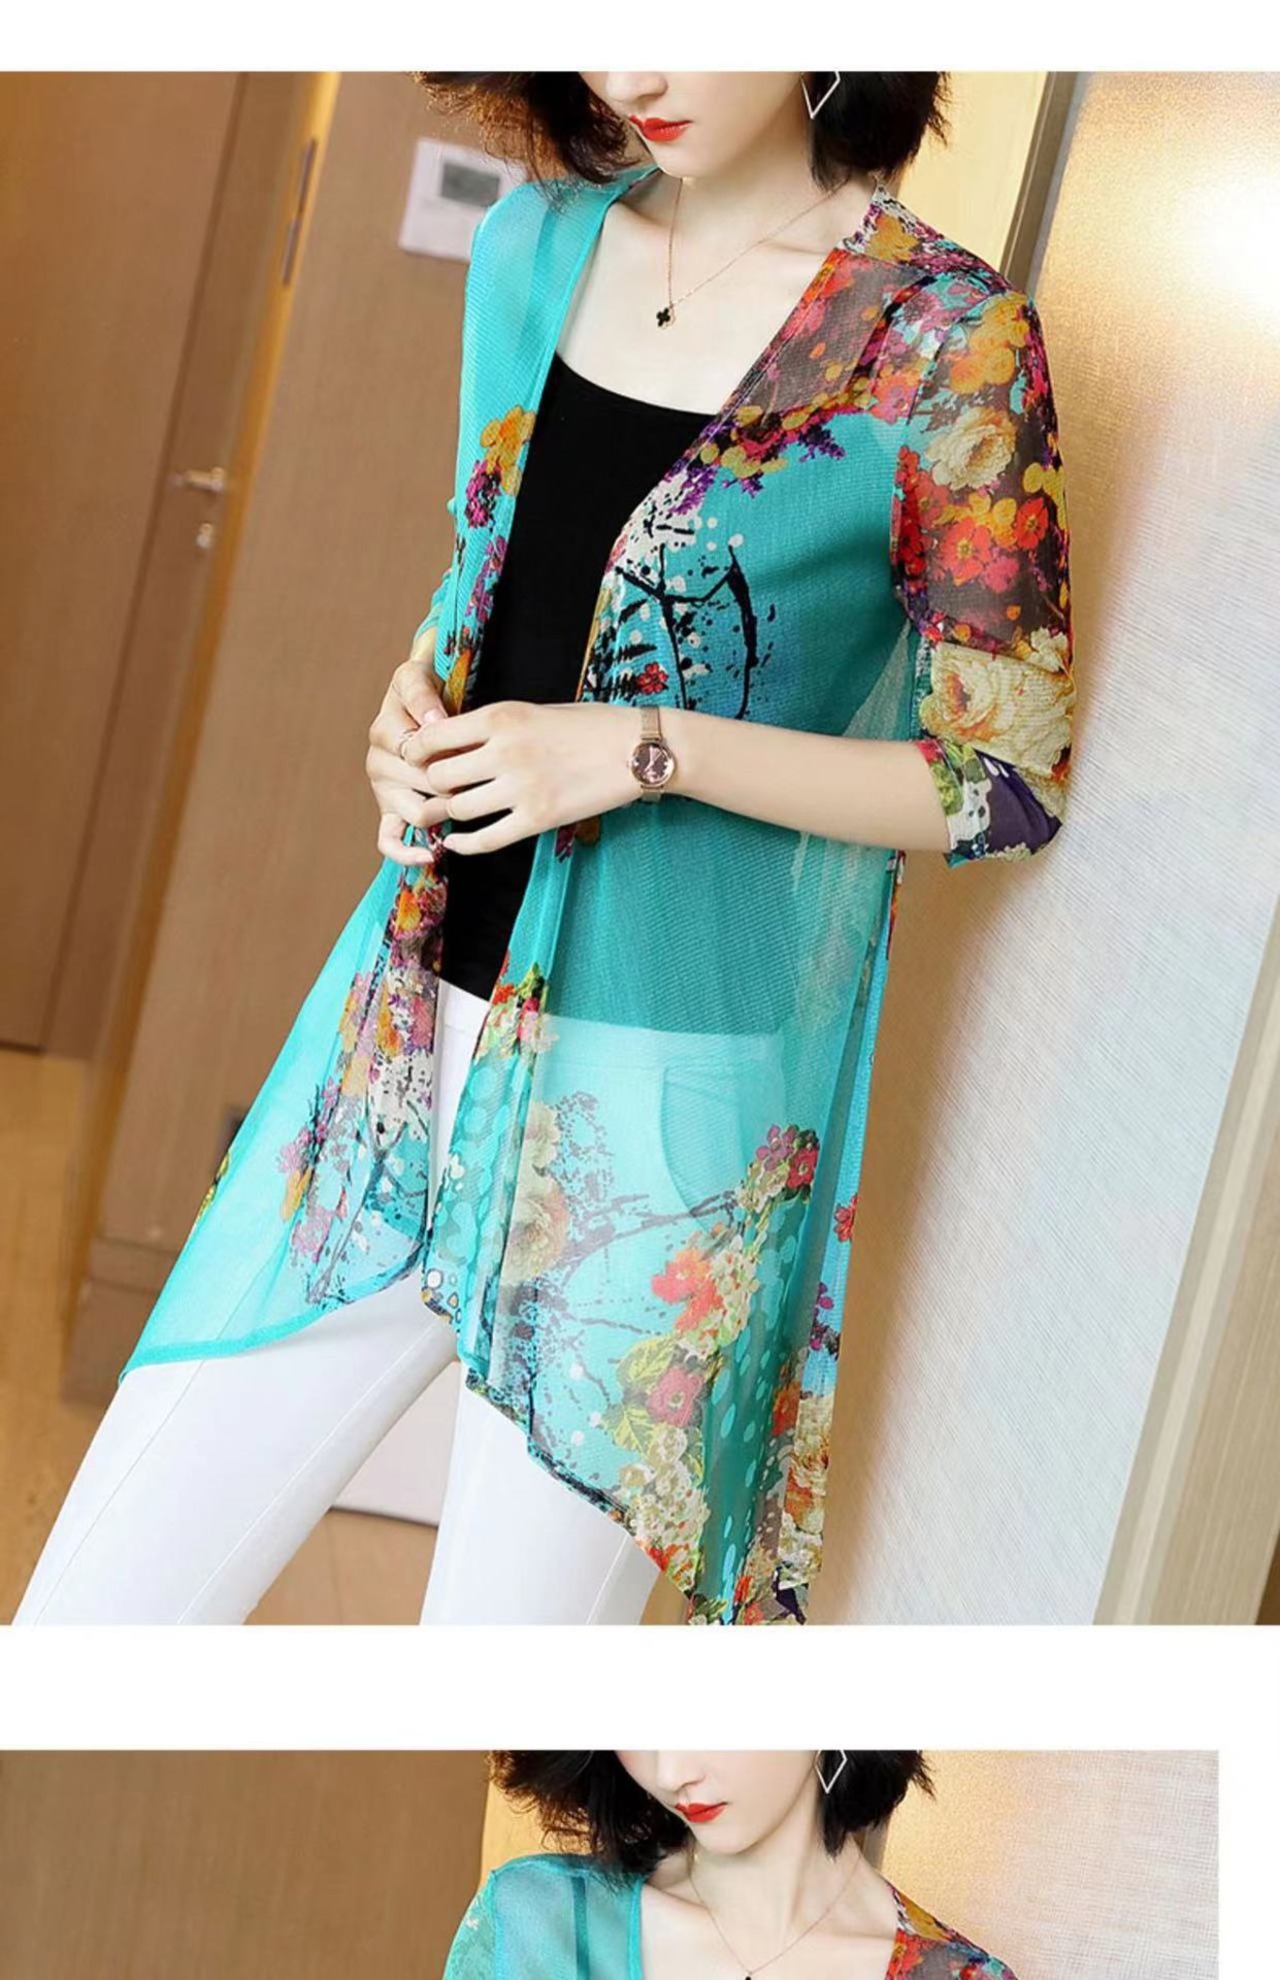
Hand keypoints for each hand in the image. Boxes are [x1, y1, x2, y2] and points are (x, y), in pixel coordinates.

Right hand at [365, 624, 452, 866]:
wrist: (420, 698)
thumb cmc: (425, 690)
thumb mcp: (419, 678)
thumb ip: (422, 694)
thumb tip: (434, 720)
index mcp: (384, 731)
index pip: (421, 754)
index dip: (452, 753)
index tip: (471, 743)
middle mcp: (378, 762)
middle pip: (427, 787)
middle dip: (457, 781)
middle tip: (478, 770)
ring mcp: (381, 790)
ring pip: (420, 814)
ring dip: (449, 809)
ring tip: (468, 794)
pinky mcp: (386, 811)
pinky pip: (388, 841)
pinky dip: (407, 853)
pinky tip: (432, 855)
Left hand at [401, 697, 643, 854]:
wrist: (637, 748)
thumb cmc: (588, 725)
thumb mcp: (533, 710)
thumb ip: (492, 727)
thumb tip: (450, 745)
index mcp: (500, 716)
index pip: (432, 736)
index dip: (415, 751)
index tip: (415, 759)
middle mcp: (504, 751)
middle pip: (438, 777)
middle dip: (430, 785)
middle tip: (434, 790)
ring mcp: (521, 788)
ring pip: (457, 809)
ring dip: (449, 813)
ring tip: (450, 811)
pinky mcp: (539, 819)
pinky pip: (485, 839)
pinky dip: (464, 845)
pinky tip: (456, 842)